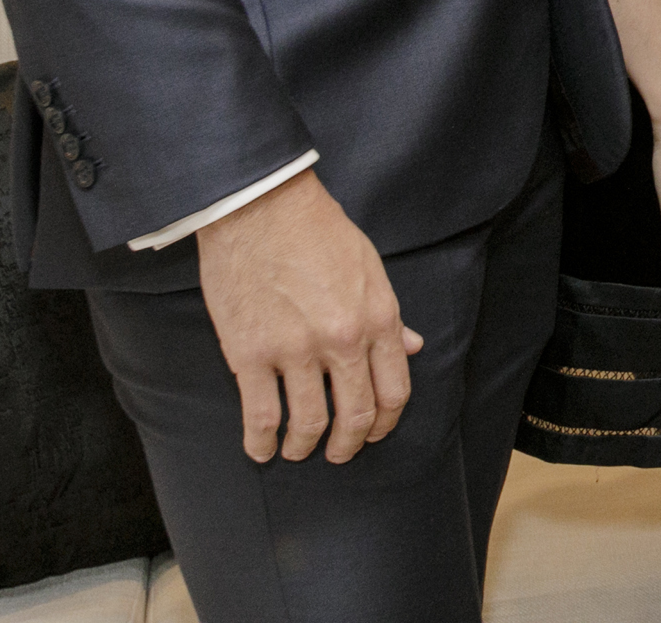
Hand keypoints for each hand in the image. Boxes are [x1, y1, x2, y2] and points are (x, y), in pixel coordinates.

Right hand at [195, 169, 421, 463]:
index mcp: (378, 318)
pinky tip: (261, 449)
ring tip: (298, 450)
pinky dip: (261, 442)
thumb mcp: (370, 267)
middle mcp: (342, 340)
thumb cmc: (318, 231)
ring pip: (308, 423)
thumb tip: (411, 347)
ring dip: (305, 446)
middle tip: (339, 453)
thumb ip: (390, 315)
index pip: (394, 391)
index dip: (385, 423)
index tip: (373, 433)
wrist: (260, 207)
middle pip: (355, 415)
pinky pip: (260, 416)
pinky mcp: (249, 354)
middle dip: (348, 444)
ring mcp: (294, 350)